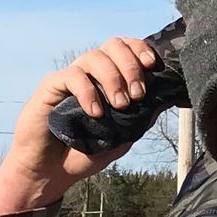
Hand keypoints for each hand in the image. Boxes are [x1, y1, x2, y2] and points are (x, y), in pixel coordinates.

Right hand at [9, 36, 161, 192]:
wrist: (51, 171)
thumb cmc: (86, 152)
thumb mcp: (123, 136)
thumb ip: (141, 117)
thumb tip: (164, 98)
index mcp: (109, 78)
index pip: (127, 48)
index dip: (141, 50)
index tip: (153, 67)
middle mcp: (91, 72)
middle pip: (113, 45)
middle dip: (131, 66)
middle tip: (137, 95)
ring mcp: (71, 78)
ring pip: (94, 56)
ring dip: (113, 78)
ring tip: (120, 106)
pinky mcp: (51, 87)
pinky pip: (72, 76)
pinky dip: (88, 91)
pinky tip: (95, 113)